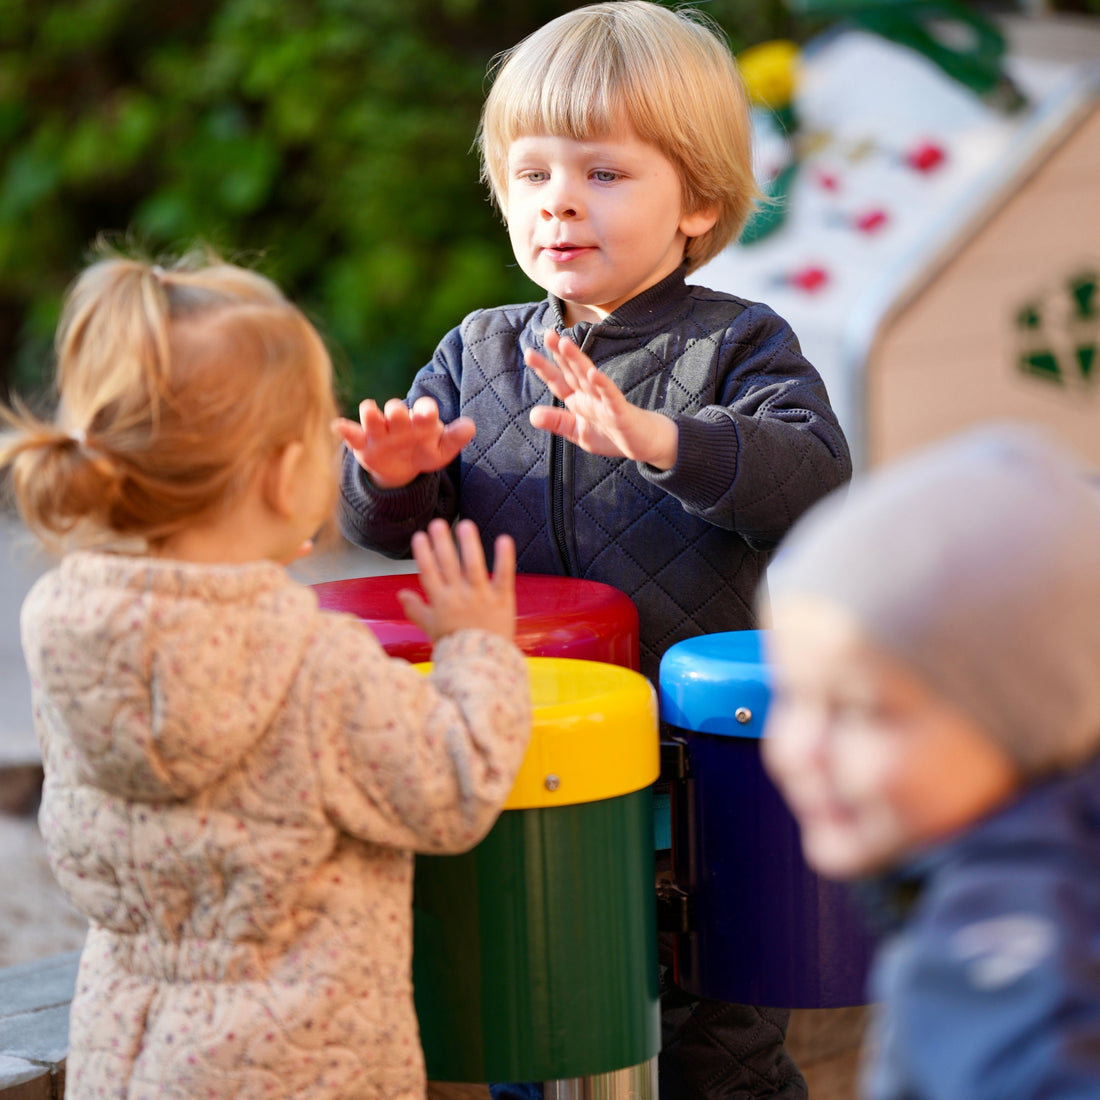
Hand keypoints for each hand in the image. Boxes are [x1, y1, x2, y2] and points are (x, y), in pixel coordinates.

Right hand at [334, 396, 475, 488]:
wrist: (402, 465)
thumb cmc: (425, 451)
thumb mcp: (442, 450)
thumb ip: (455, 438)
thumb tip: (470, 426)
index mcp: (421, 419)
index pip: (424, 408)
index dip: (426, 410)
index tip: (428, 414)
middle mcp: (399, 420)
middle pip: (396, 409)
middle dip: (397, 411)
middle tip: (398, 416)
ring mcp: (379, 430)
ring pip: (372, 416)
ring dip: (371, 414)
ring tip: (370, 411)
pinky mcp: (363, 442)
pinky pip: (352, 434)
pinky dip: (345, 430)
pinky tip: (339, 426)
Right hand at [397, 518, 515, 642]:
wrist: (481, 661)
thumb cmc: (454, 644)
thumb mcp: (430, 627)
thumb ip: (415, 609)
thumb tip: (400, 595)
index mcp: (441, 602)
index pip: (429, 573)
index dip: (423, 554)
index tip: (420, 536)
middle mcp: (459, 596)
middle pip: (448, 565)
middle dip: (442, 543)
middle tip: (438, 523)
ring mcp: (481, 597)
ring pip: (474, 566)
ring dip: (469, 544)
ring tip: (465, 525)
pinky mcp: (502, 599)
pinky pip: (503, 576)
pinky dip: (504, 558)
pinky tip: (503, 539)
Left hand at [525, 330, 678, 469]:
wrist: (643, 444)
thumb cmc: (611, 435)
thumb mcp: (578, 432)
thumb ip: (557, 423)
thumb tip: (532, 415)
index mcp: (578, 400)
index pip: (559, 381)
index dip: (544, 368)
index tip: (529, 352)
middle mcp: (590, 396)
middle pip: (573, 372)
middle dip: (560, 353)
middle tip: (548, 334)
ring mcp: (605, 401)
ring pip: (589, 377)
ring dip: (577, 360)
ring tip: (564, 344)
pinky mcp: (620, 412)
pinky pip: (611, 396)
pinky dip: (602, 384)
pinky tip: (594, 373)